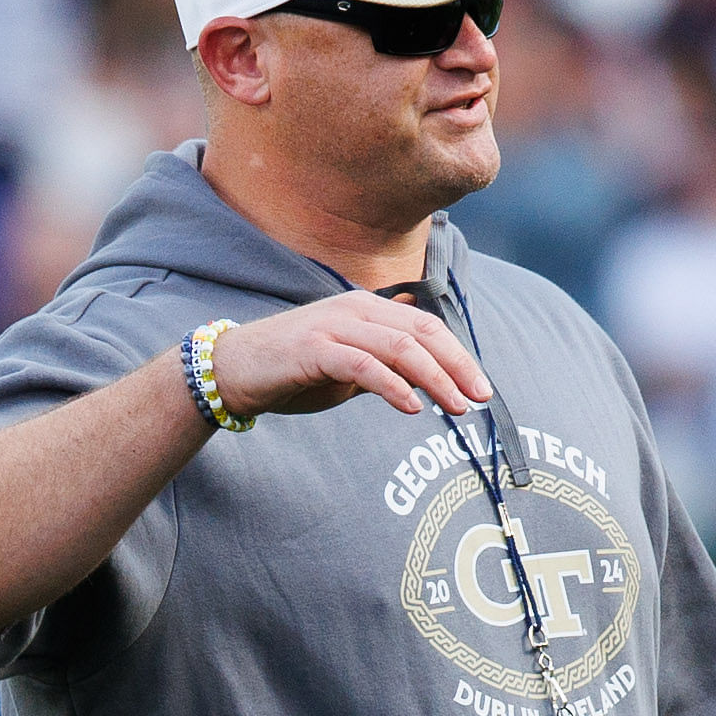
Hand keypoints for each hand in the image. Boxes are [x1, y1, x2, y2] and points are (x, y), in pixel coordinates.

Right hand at [205, 294, 492, 421]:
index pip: (427, 327)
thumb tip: (425, 369)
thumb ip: (385, 364)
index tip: (481, 388)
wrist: (234, 371)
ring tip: (456, 406)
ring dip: (434, 378)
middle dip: (457, 365)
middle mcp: (355, 309)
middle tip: (480, 398)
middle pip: (421, 332)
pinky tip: (413, 407)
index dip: (459, 356)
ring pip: (399, 347)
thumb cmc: (295, 371)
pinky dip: (393, 386)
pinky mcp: (314, 350)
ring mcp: (334, 326)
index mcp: (368, 309)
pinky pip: (364, 365)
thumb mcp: (350, 367)